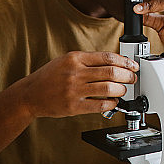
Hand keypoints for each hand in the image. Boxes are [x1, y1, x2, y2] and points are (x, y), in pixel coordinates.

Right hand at [18, 51, 137, 117]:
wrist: (30, 94)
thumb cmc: (50, 76)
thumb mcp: (67, 60)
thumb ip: (89, 60)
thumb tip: (115, 63)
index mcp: (75, 58)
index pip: (107, 57)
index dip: (125, 62)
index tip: (132, 65)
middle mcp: (75, 72)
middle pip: (111, 72)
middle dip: (127, 76)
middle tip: (132, 78)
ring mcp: (74, 90)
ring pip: (108, 88)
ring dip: (121, 90)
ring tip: (123, 90)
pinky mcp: (73, 106)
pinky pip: (99, 105)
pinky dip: (111, 103)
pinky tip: (113, 102)